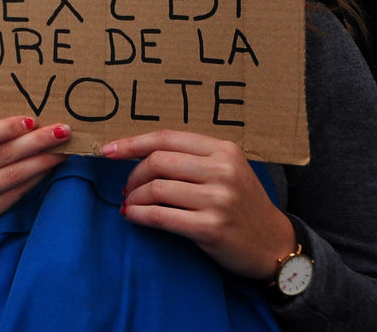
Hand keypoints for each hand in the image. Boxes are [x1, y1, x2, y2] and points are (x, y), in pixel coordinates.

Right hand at [0, 115, 71, 244]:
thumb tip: (25, 123)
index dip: (9, 127)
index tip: (33, 119)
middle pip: (3, 155)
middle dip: (37, 141)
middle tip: (62, 131)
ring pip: (13, 175)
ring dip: (43, 161)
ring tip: (62, 150)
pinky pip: (16, 193)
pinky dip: (35, 179)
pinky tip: (48, 169)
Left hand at [104, 130, 294, 278]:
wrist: (274, 244)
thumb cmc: (242, 204)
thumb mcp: (226, 170)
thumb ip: (192, 157)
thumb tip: (138, 151)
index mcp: (224, 150)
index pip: (166, 138)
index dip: (132, 144)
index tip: (109, 151)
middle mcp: (223, 171)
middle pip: (158, 162)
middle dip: (133, 175)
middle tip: (126, 187)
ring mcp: (219, 200)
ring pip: (156, 189)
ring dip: (134, 197)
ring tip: (130, 203)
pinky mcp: (212, 227)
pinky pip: (161, 216)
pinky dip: (140, 214)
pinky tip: (133, 215)